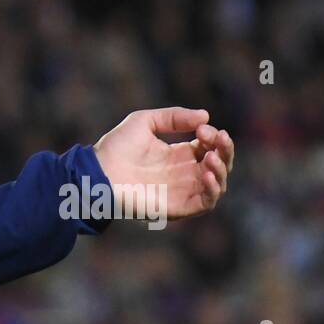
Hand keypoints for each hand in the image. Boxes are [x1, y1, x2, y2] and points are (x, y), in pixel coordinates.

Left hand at [93, 107, 234, 220]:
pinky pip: (206, 203)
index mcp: (178, 154)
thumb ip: (174, 117)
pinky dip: (214, 190)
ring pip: (217, 184)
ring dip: (221, 169)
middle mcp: (184, 173)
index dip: (213, 137)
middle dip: (225, 150)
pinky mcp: (179, 207)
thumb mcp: (145, 121)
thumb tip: (206, 116)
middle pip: (218, 164)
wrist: (98, 172)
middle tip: (218, 138)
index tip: (202, 128)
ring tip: (212, 157)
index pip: (209, 146)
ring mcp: (183, 191)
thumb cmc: (116, 147)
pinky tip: (209, 175)